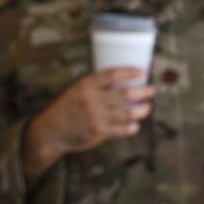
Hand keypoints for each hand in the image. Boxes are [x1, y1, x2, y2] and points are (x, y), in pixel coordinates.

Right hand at [21, 68, 154, 181]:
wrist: (52, 131)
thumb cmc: (68, 108)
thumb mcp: (77, 90)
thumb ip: (96, 86)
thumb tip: (125, 82)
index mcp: (86, 85)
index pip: (112, 74)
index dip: (130, 72)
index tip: (142, 71)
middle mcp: (92, 100)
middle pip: (126, 93)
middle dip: (144, 91)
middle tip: (151, 90)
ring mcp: (96, 117)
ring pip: (129, 112)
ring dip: (143, 110)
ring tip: (147, 107)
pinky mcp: (99, 132)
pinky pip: (123, 129)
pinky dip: (133, 126)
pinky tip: (135, 124)